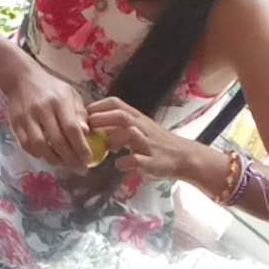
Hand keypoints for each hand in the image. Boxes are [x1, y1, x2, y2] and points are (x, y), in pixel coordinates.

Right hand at [0, 59, 94, 168]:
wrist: (21, 78)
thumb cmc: (51, 88)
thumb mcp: (70, 94)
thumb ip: (80, 113)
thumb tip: (86, 134)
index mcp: (60, 101)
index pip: (72, 129)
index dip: (81, 147)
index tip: (88, 160)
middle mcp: (43, 110)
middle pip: (57, 141)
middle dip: (70, 159)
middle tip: (79, 168)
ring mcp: (27, 117)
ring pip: (40, 147)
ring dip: (53, 159)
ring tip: (63, 163)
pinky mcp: (15, 124)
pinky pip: (26, 145)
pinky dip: (37, 154)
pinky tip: (47, 155)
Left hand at [87, 97, 213, 184]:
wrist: (185, 157)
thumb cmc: (157, 144)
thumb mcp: (138, 131)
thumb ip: (118, 129)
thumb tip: (95, 128)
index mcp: (138, 118)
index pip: (116, 103)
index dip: (97, 106)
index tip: (83, 113)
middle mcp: (143, 127)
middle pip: (120, 115)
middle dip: (101, 119)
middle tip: (87, 128)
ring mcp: (149, 144)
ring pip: (131, 132)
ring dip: (115, 137)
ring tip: (106, 147)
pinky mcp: (154, 161)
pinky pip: (140, 160)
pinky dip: (128, 161)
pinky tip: (120, 165)